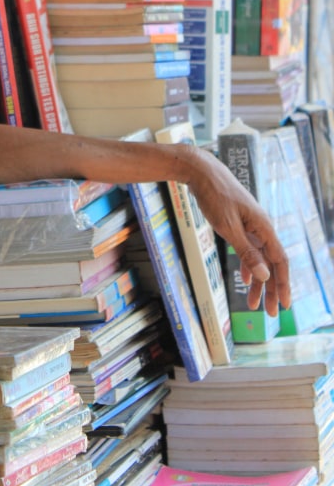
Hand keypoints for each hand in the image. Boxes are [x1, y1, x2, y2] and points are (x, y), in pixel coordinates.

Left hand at [185, 146, 290, 316]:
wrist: (201, 171)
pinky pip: (249, 248)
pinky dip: (248, 265)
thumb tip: (265, 276)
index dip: (283, 285)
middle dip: (271, 290)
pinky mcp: (240, 222)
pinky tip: (244, 279)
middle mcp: (262, 226)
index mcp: (263, 227)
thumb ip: (247, 252)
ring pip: (260, 258)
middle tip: (271, 314)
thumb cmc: (214, 196)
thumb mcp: (228, 227)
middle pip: (271, 263)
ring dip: (257, 281)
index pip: (279, 262)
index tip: (284, 306)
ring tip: (252, 304)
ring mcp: (252, 224)